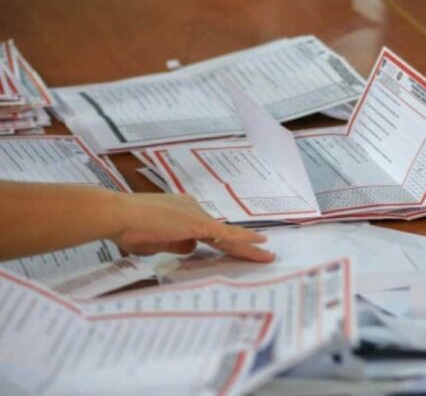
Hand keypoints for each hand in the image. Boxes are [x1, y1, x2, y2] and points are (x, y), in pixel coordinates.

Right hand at [110, 193, 273, 261]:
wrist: (118, 216)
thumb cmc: (128, 228)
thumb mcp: (156, 241)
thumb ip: (176, 244)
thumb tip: (191, 249)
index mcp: (182, 211)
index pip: (206, 232)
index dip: (221, 244)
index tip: (233, 252)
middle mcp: (192, 208)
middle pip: (222, 233)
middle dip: (242, 246)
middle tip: (262, 253)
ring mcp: (196, 215)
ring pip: (227, 235)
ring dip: (248, 248)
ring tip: (267, 256)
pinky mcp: (197, 223)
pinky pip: (226, 234)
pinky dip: (244, 240)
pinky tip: (260, 243)